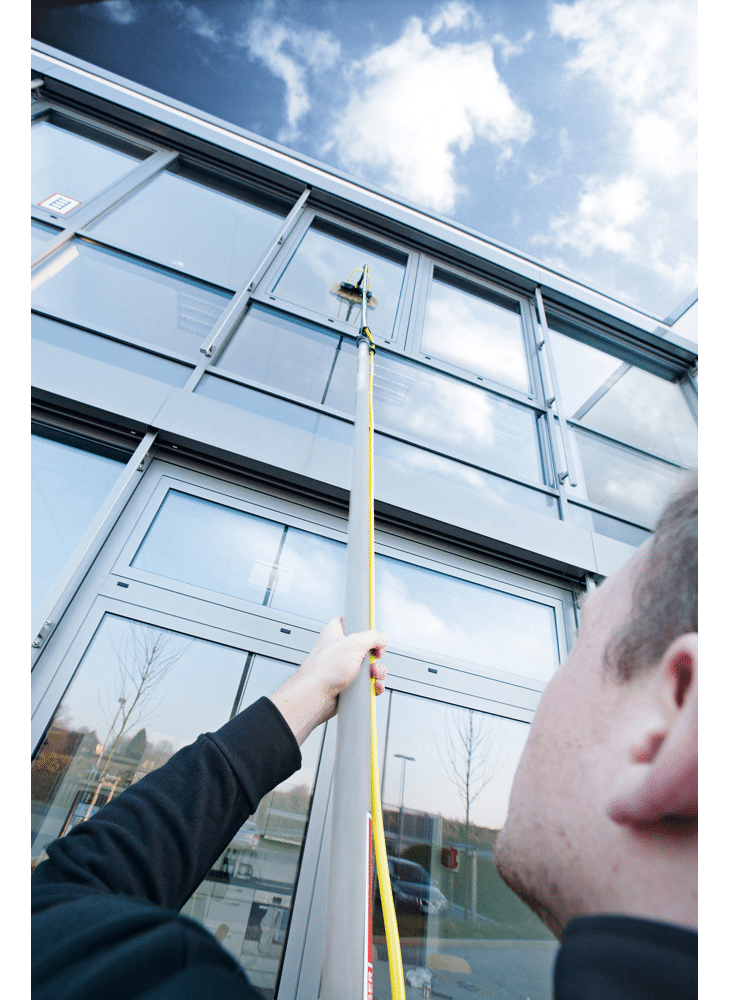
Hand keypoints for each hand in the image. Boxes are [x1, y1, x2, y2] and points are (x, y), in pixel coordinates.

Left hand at [268, 617, 388, 745]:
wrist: (315, 696)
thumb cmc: (324, 669)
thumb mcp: (354, 643)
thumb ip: (372, 637)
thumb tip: (382, 638)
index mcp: (335, 634)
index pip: (349, 622)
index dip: (362, 626)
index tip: (372, 631)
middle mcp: (338, 650)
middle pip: (364, 647)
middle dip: (375, 654)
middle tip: (376, 656)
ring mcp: (342, 668)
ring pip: (367, 667)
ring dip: (376, 671)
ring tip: (374, 674)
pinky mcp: (347, 685)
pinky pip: (365, 684)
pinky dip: (372, 685)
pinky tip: (374, 686)